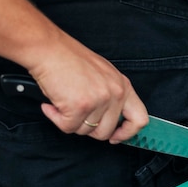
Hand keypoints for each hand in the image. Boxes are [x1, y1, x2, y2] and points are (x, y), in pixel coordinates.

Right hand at [28, 35, 148, 143]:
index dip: (127, 133)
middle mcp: (115, 93)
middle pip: (106, 131)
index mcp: (123, 86)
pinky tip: (52, 105)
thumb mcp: (103, 75)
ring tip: (64, 103)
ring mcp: (99, 100)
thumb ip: (112, 96)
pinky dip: (56, 118)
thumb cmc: (69, 59)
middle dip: (88, 129)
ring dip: (71, 121)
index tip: (116, 137)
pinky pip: (68, 127)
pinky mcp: (80, 106)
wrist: (47, 48)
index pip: (139, 119)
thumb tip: (111, 121)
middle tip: (76, 115)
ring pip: (86, 131)